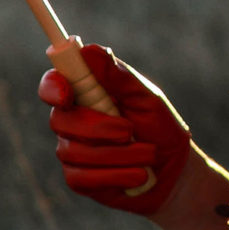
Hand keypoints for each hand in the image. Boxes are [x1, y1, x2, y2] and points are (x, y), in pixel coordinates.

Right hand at [40, 44, 192, 215]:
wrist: (176, 172)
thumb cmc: (160, 129)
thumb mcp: (147, 99)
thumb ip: (119, 76)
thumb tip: (89, 50)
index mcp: (85, 95)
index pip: (52, 85)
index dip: (53, 87)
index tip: (67, 93)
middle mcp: (72, 121)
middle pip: (61, 120)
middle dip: (99, 128)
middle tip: (129, 131)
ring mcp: (72, 151)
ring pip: (75, 152)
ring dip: (120, 155)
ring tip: (149, 154)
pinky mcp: (78, 180)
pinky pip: (82, 178)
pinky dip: (116, 176)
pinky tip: (138, 176)